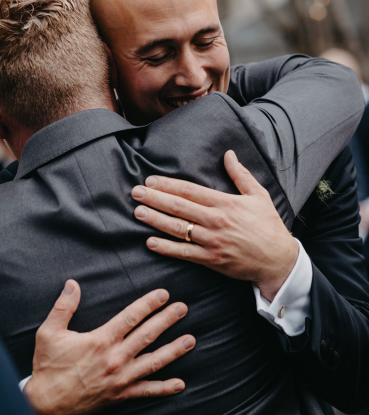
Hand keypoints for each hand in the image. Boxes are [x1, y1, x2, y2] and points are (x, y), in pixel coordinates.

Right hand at [24, 280, 194, 414]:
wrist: (46, 404)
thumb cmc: (48, 367)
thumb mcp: (49, 333)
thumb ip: (63, 307)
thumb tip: (73, 284)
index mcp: (101, 341)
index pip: (130, 317)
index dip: (148, 304)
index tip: (163, 294)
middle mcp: (115, 358)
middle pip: (147, 335)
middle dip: (167, 320)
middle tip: (183, 308)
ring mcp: (120, 379)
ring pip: (153, 361)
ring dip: (173, 350)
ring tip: (190, 339)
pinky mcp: (120, 395)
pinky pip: (146, 391)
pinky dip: (164, 388)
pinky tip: (180, 383)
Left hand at [132, 150, 297, 301]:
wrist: (278, 260)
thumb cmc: (268, 226)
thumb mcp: (259, 195)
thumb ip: (241, 174)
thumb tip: (229, 154)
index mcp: (225, 203)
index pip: (190, 190)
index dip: (168, 185)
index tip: (151, 180)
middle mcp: (215, 221)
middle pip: (179, 207)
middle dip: (155, 198)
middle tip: (135, 192)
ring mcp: (212, 241)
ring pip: (177, 229)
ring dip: (155, 220)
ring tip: (138, 212)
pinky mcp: (211, 260)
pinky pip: (184, 253)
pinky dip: (166, 248)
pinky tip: (151, 242)